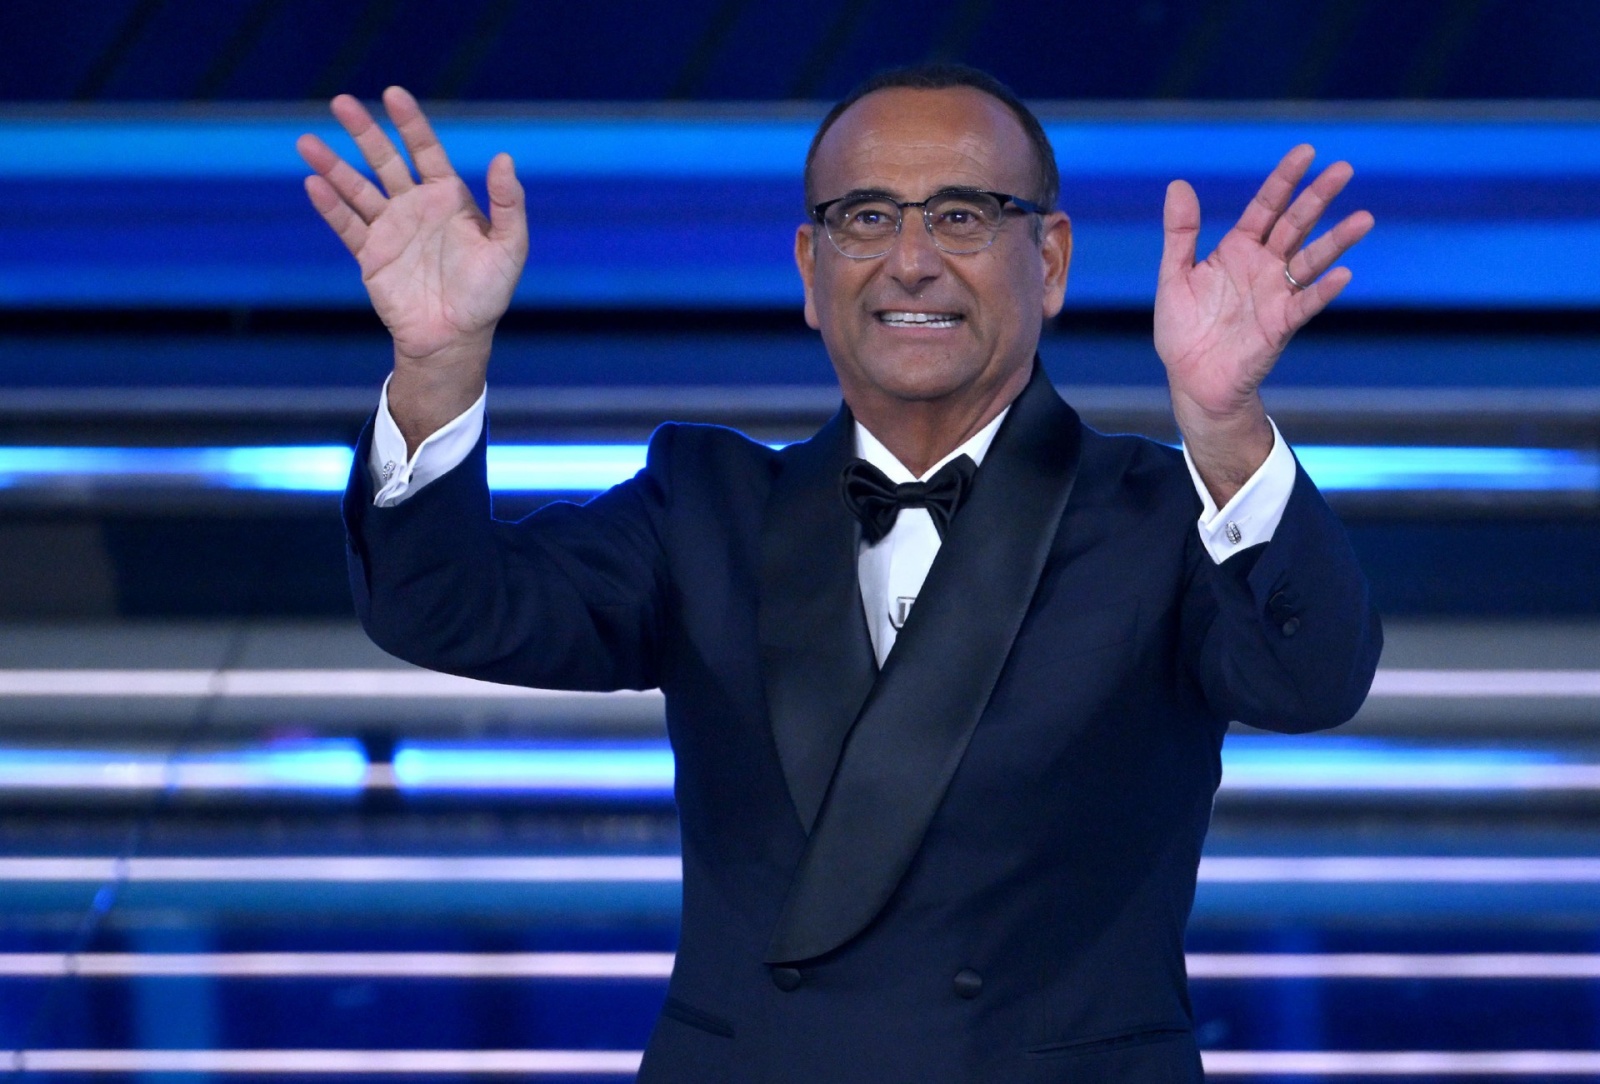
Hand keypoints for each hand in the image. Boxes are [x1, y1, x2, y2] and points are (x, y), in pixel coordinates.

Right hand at [297, 87, 527, 445]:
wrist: (455, 338)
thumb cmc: (487, 294)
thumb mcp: (509, 247)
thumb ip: (509, 204)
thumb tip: (504, 158)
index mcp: (449, 198)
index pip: (426, 150)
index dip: (411, 123)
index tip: (393, 94)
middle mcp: (416, 207)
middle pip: (384, 160)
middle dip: (364, 132)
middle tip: (341, 102)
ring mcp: (391, 230)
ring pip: (357, 189)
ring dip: (333, 166)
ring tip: (306, 142)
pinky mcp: (371, 256)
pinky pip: (348, 226)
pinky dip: (331, 207)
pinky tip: (313, 184)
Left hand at [1154, 145, 1372, 499]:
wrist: (1192, 379)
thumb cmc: (1184, 329)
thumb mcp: (1175, 276)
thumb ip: (1180, 233)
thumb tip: (1178, 184)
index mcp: (1237, 249)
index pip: (1266, 206)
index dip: (1284, 180)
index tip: (1306, 152)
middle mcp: (1263, 266)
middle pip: (1295, 225)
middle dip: (1318, 198)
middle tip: (1344, 169)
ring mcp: (1276, 294)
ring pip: (1311, 260)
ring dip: (1336, 241)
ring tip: (1364, 219)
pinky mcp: (1280, 325)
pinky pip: (1305, 304)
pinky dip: (1323, 291)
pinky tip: (1343, 275)